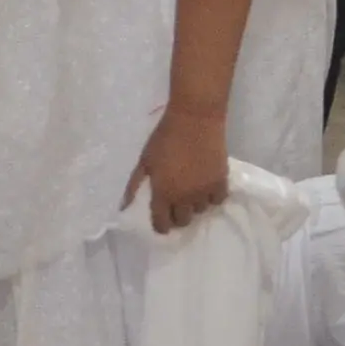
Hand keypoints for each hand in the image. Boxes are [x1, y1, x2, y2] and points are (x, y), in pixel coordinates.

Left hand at [127, 103, 230, 233]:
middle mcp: (184, 198)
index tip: (161, 222)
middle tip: (176, 205)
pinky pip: (218, 200)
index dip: (161, 226)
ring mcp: (204, 191)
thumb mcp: (144, 160)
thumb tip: (123, 206)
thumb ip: (134, 185)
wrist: (194, 119)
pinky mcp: (221, 181)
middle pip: (183, 221)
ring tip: (192, 192)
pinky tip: (207, 187)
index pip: (162, 223)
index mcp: (163, 193)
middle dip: (178, 216)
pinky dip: (212, 197)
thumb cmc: (164, 137)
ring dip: (194, 204)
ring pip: (200, 210)